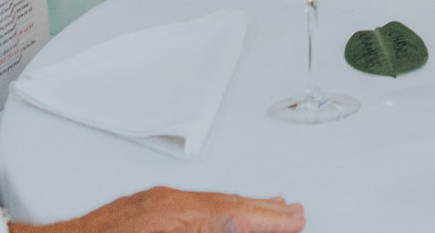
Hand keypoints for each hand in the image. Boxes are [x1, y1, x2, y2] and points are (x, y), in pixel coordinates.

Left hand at [23, 187, 305, 232]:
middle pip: (226, 206)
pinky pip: (190, 206)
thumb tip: (236, 224)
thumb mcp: (169, 232)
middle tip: (295, 215)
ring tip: (271, 211)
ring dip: (242, 210)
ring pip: (209, 205)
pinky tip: (221, 214)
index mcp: (173, 217)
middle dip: (264, 212)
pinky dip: (215, 210)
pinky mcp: (138, 212)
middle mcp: (164, 205)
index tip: (296, 221)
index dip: (267, 221)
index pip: (232, 216)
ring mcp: (150, 206)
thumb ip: (206, 228)